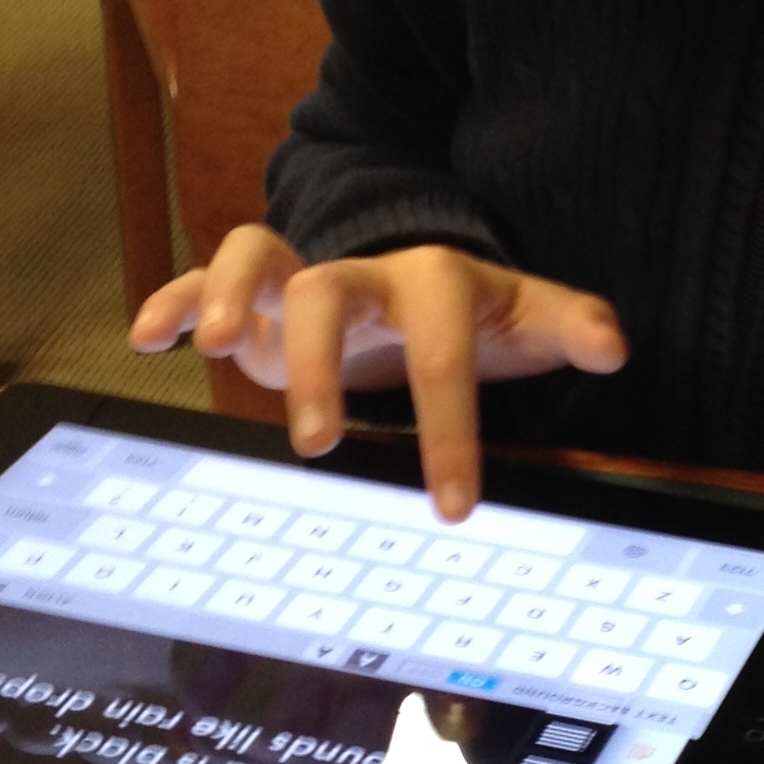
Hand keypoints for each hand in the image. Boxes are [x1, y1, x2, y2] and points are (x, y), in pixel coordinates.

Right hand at [131, 226, 627, 517]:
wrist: (418, 276)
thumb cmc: (475, 315)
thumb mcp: (526, 319)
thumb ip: (570, 327)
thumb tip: (615, 347)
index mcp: (435, 282)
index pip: (442, 347)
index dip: (448, 424)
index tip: (453, 506)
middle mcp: (362, 271)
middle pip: (330, 290)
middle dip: (320, 364)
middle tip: (317, 445)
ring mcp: (303, 274)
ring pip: (256, 257)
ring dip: (230, 297)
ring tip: (216, 347)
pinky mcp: (257, 292)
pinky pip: (204, 275)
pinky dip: (173, 298)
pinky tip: (149, 338)